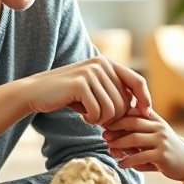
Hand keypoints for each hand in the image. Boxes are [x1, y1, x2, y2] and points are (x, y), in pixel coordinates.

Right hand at [24, 56, 150, 125]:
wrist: (36, 92)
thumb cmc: (68, 95)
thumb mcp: (94, 90)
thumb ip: (114, 93)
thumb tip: (143, 109)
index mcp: (107, 63)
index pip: (137, 81)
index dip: (145, 99)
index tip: (147, 115)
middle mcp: (101, 64)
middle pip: (125, 101)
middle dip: (116, 118)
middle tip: (100, 120)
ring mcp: (91, 72)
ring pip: (113, 109)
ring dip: (102, 120)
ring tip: (90, 117)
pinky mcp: (80, 84)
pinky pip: (98, 112)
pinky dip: (91, 120)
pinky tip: (82, 116)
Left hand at [102, 108, 183, 180]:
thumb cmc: (168, 149)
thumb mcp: (157, 135)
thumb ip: (141, 130)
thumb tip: (116, 131)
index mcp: (156, 121)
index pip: (135, 115)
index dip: (119, 118)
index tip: (106, 123)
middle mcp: (159, 128)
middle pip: (133, 124)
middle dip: (116, 129)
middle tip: (104, 135)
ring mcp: (161, 141)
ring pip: (135, 139)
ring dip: (119, 144)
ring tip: (109, 149)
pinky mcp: (162, 155)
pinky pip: (140, 157)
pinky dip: (128, 161)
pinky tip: (121, 164)